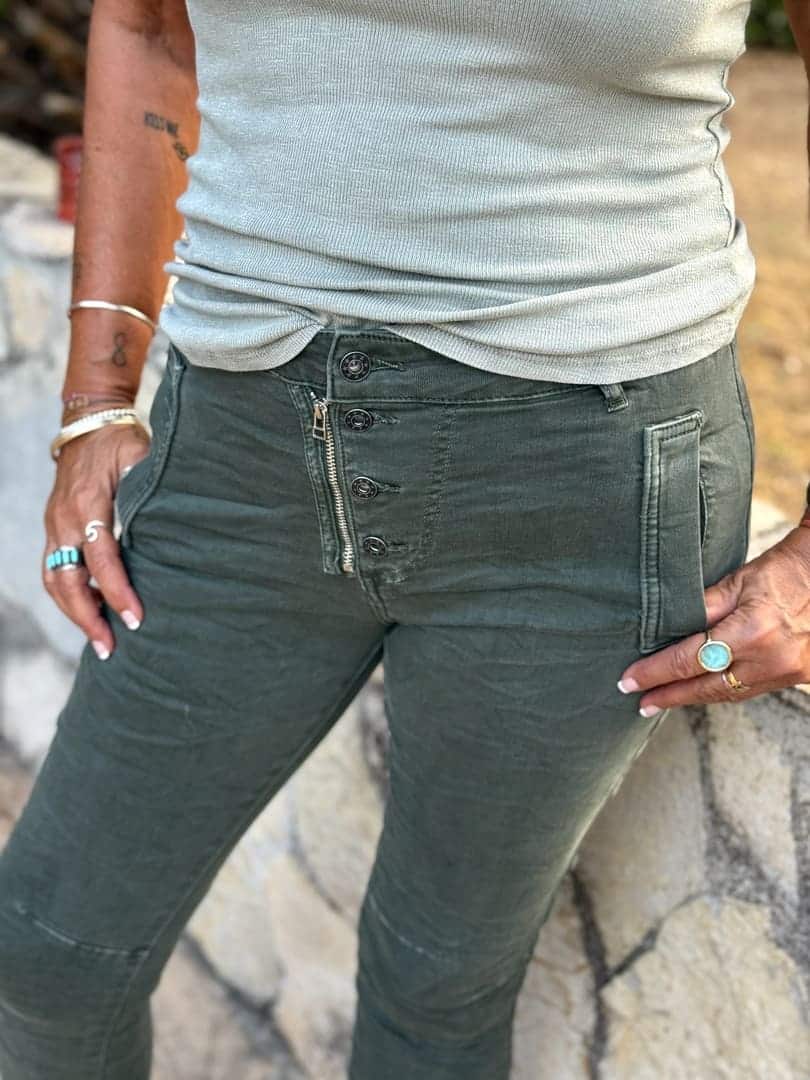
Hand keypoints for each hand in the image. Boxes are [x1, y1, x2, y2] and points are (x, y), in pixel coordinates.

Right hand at [42, 424, 150, 659]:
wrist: (88, 425)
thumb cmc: (122, 442)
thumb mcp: (141, 455)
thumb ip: (152, 486)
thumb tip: (175, 517)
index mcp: (88, 503)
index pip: (100, 557)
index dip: (115, 590)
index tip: (135, 618)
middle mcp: (65, 519)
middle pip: (66, 580)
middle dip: (87, 617)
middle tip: (110, 648)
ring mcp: (54, 525)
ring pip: (54, 579)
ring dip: (74, 613)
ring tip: (100, 640)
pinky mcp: (54, 530)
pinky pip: (55, 569)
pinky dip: (70, 595)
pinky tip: (93, 612)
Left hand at [617, 526, 809, 715]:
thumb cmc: (781, 570)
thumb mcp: (736, 582)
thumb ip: (701, 608)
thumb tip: (664, 631)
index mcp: (751, 632)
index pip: (689, 660)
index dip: (656, 673)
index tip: (630, 682)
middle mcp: (769, 659)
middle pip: (707, 687)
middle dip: (670, 696)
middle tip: (640, 703)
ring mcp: (786, 672)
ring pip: (730, 694)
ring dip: (695, 697)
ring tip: (664, 699)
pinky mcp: (797, 675)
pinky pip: (751, 690)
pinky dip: (722, 690)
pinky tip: (702, 690)